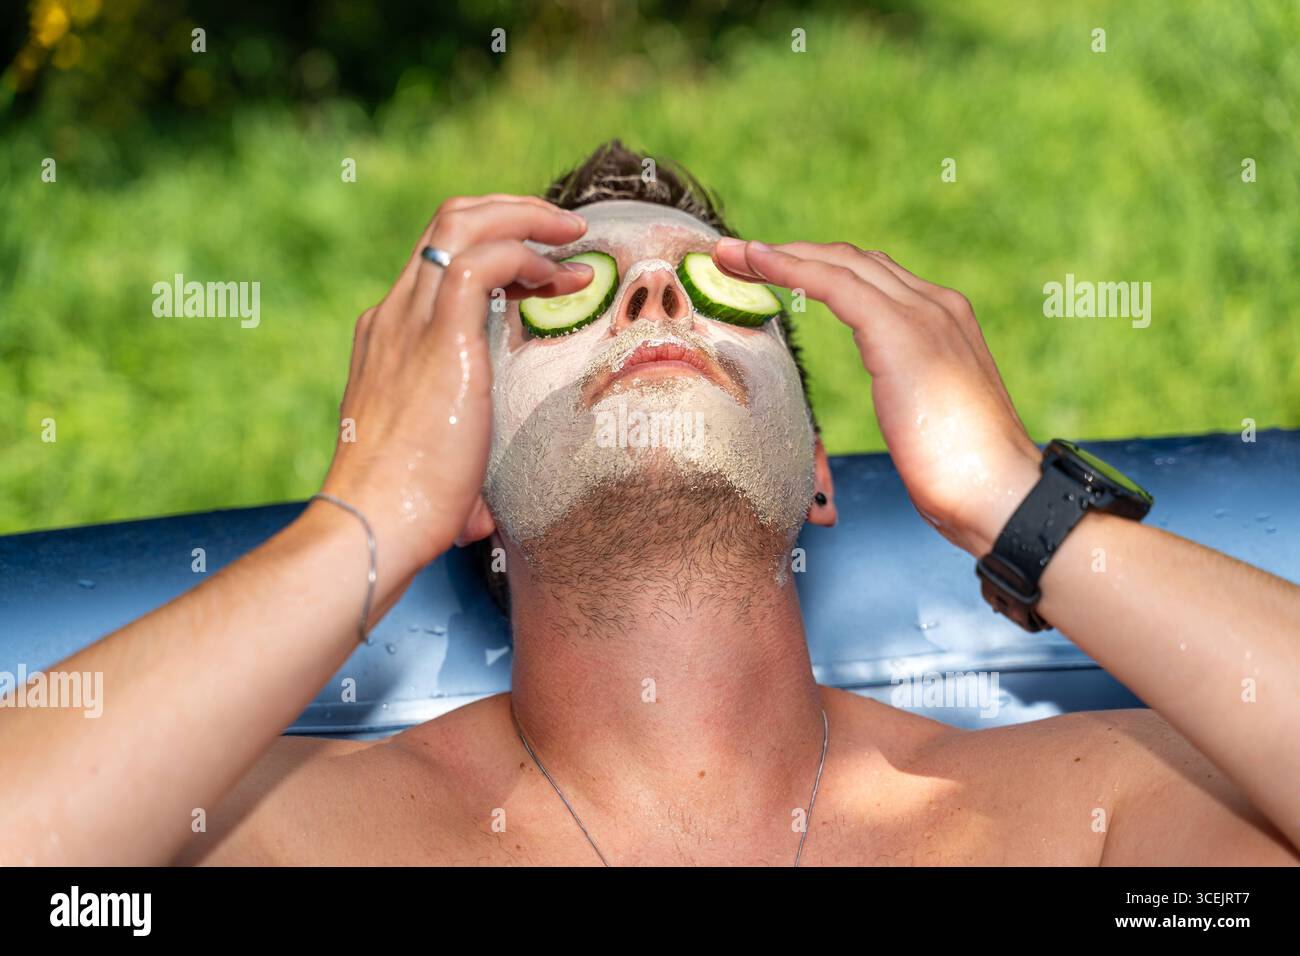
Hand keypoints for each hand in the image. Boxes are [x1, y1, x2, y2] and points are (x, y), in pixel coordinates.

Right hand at [319, 194, 591, 579]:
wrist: (376, 524)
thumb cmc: (407, 511)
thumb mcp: (434, 465)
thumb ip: (454, 470)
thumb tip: (480, 516)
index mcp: (389, 338)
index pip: (439, 262)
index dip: (496, 247)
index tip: (545, 268)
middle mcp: (394, 316)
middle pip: (449, 224)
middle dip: (513, 212)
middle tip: (567, 232)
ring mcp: (410, 322)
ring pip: (463, 222)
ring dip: (526, 218)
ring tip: (574, 237)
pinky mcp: (440, 337)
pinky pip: (484, 260)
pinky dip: (527, 254)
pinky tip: (559, 280)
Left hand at [713, 238, 1040, 555]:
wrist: (1000, 494)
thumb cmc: (963, 476)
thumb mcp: (928, 419)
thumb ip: (909, 393)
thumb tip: (896, 407)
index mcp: (945, 322)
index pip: (872, 279)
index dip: (816, 268)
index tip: (769, 270)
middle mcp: (937, 306)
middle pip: (851, 262)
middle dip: (790, 253)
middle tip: (735, 254)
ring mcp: (922, 314)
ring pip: (838, 264)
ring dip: (777, 254)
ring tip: (729, 254)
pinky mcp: (901, 332)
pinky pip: (833, 284)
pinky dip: (789, 267)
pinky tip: (755, 262)